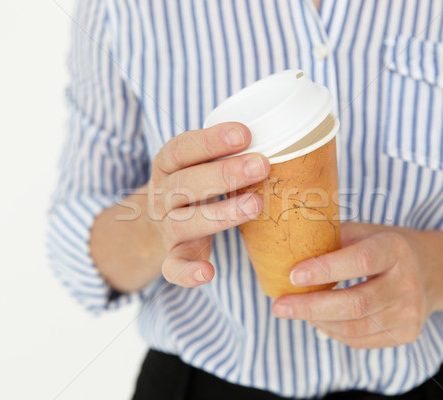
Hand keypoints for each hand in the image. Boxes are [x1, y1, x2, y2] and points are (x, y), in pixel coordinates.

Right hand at [148, 122, 269, 287]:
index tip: (245, 134)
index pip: (183, 148)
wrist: (155, 224)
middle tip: (261, 165)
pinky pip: (173, 267)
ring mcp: (166, 227)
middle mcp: (163, 194)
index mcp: (168, 164)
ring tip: (256, 206)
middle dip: (223, 173)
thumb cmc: (194, 185)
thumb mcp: (199, 163)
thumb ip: (228, 152)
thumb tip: (287, 135)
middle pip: (185, 183)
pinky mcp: (172, 255)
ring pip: (184, 222)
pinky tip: (208, 273)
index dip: (211, 140)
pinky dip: (187, 273)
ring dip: (220, 214)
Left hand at [271, 222, 442, 348]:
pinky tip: (319, 320)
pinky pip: (361, 340)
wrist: (433, 270)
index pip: (359, 261)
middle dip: (311, 307)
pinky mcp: (407, 333)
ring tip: (296, 311)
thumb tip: (288, 250)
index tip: (292, 275)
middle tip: (279, 306)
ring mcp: (410, 312)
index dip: (324, 270)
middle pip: (356, 303)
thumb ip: (333, 239)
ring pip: (355, 327)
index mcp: (395, 249)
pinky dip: (333, 332)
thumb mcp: (365, 232)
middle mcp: (408, 282)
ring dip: (318, 321)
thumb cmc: (386, 247)